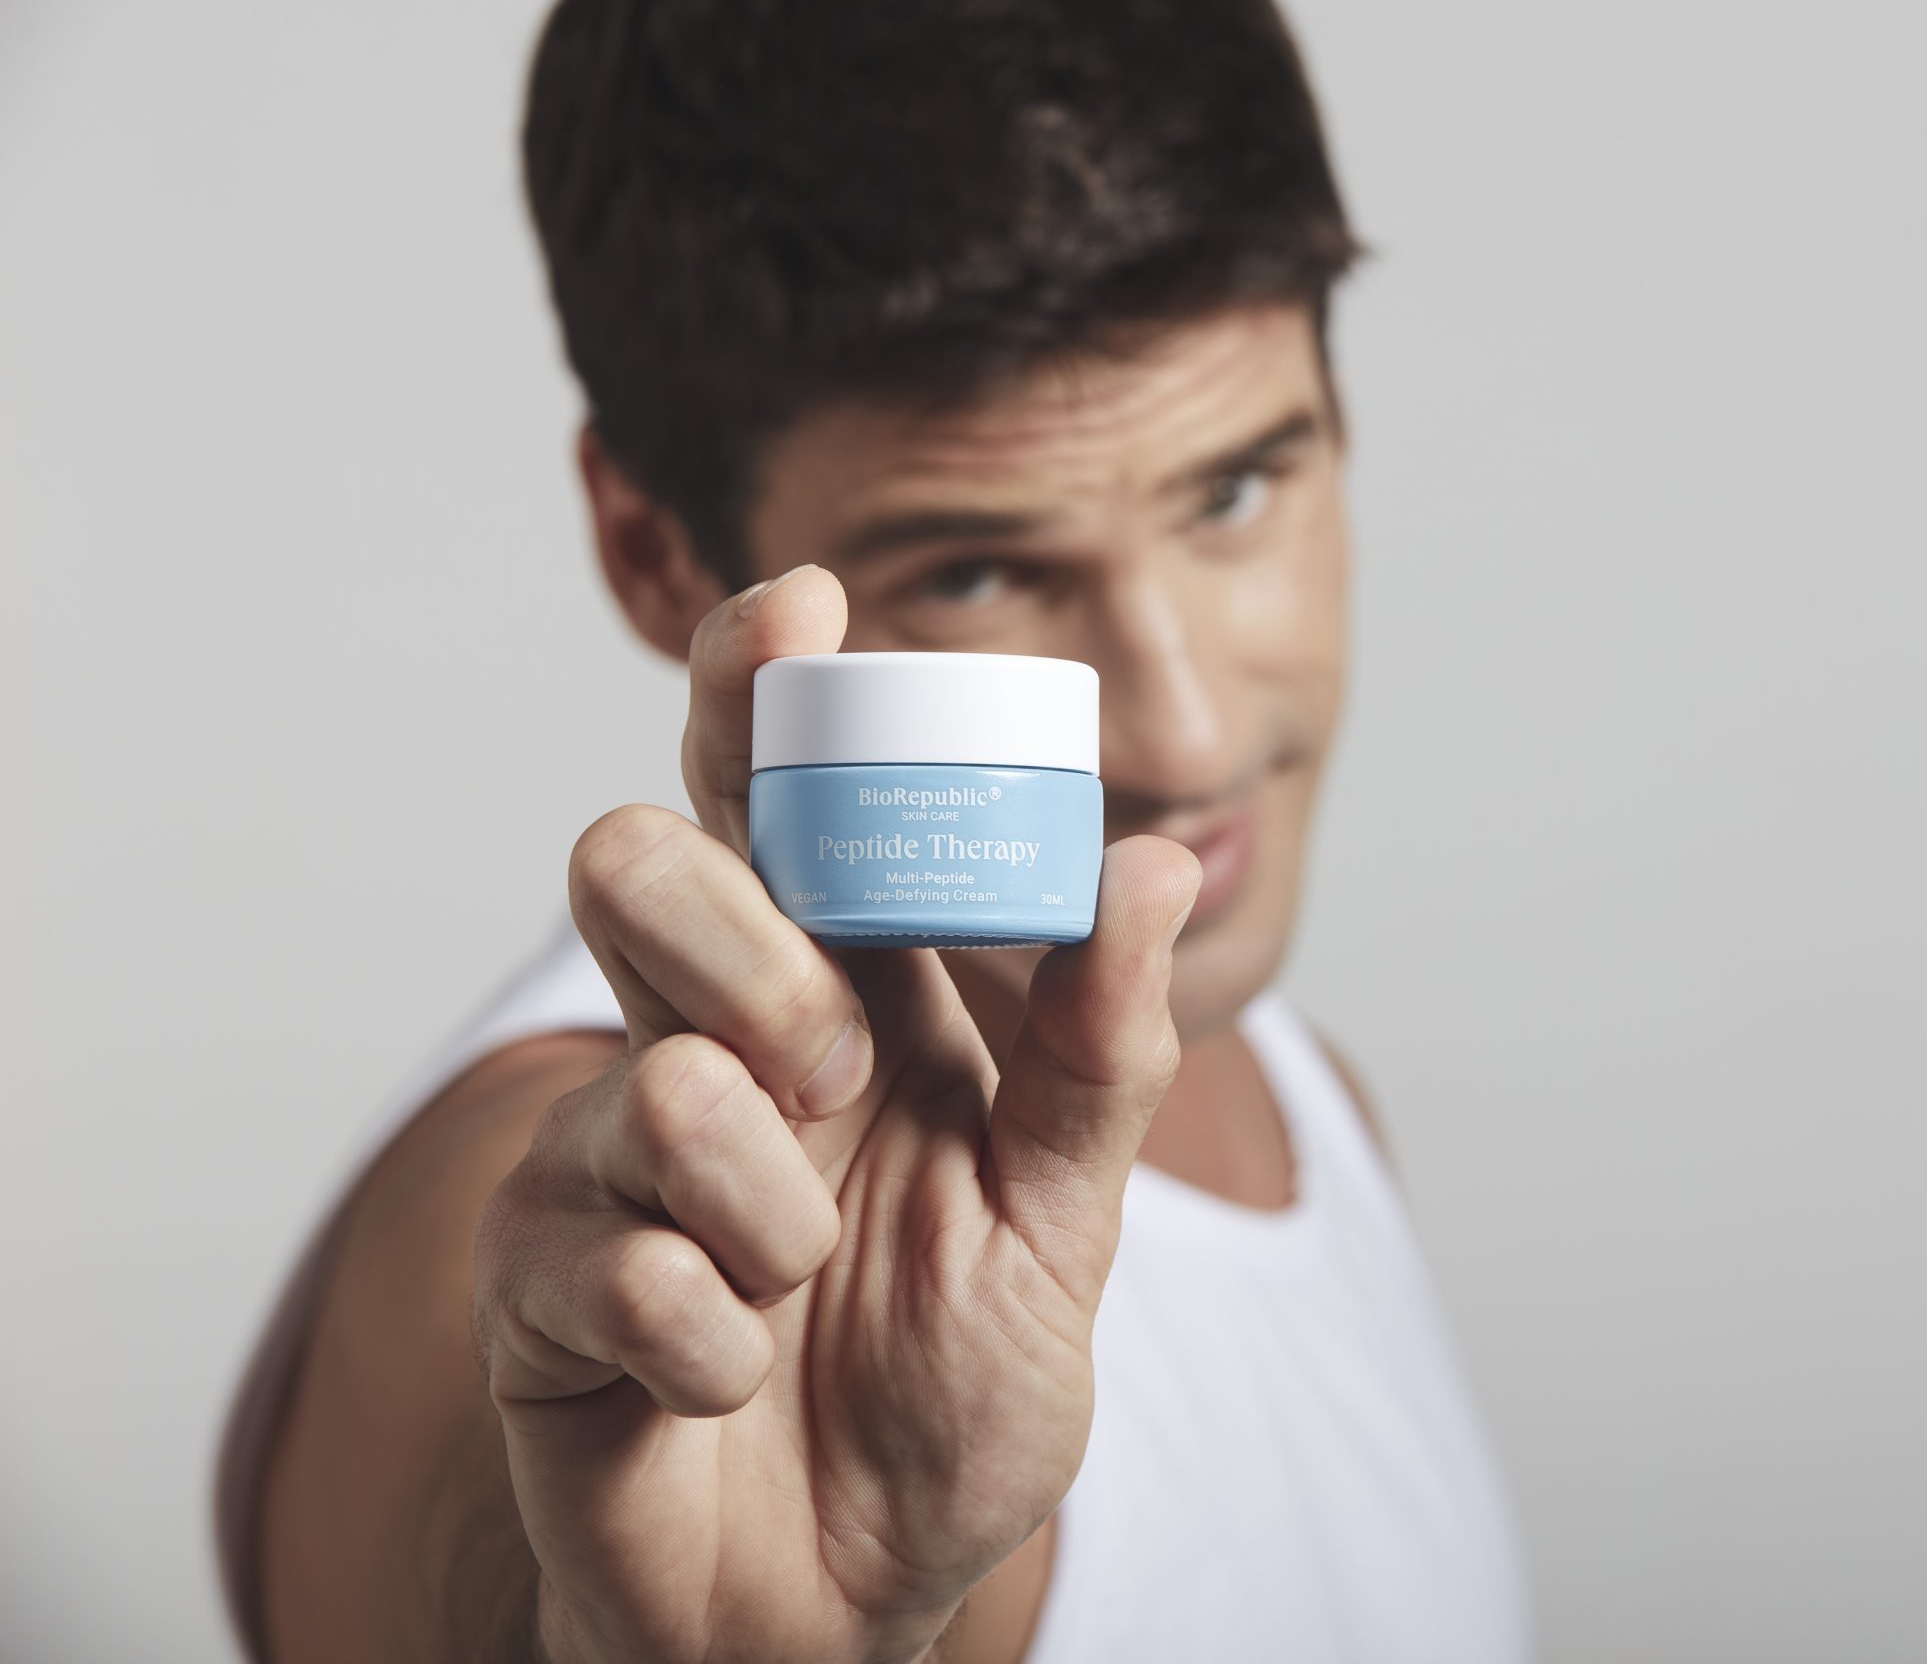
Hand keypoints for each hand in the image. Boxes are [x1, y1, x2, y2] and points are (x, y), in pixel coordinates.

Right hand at [471, 565, 1199, 1663]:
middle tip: (836, 1072)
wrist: (839, 1601)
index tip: (801, 602)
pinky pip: (601, 1252)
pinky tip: (730, 1378)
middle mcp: (712, 1048)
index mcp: (847, 1007)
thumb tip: (1151, 859)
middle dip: (751, 954)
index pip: (784, 808)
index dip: (770, 693)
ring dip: (752, 1182)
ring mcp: (608, 1159)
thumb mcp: (1062, 1229)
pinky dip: (708, 1333)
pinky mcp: (535, 1281)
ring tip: (797, 1268)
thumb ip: (1101, 1057)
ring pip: (632, 1057)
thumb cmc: (943, 1399)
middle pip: (647, 864)